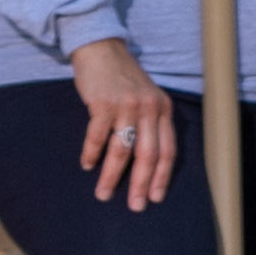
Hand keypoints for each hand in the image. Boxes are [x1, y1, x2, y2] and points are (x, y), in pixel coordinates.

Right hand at [65, 35, 177, 208]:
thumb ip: (151, 123)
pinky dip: (91, 153)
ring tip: (102, 194)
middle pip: (148, 155)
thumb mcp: (147, 97)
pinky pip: (97, 135)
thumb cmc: (123, 78)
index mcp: (164, 109)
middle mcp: (149, 108)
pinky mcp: (103, 102)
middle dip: (141, 184)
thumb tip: (148, 163)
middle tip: (135, 206)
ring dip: (111, 175)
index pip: (168, 149)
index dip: (162, 176)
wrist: (101, 48)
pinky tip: (87, 165)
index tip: (155, 197)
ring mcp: (126, 105)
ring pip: (121, 149)